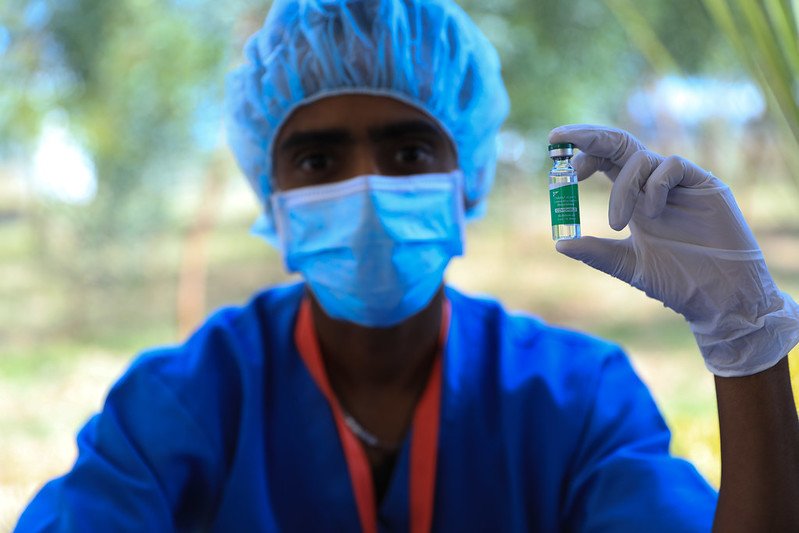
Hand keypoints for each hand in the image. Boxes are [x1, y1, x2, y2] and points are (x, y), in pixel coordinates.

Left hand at [548, 124, 798, 375]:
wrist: (720, 298)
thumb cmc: (677, 282)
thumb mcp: (627, 265)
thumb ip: (596, 252)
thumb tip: (559, 244)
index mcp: (633, 199)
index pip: (604, 161)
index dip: (581, 155)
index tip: (556, 159)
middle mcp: (653, 185)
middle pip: (618, 145)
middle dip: (589, 137)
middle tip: (561, 137)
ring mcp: (679, 184)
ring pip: (640, 158)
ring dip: (622, 188)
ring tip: (618, 224)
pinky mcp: (705, 185)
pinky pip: (671, 166)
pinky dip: (653, 184)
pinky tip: (652, 212)